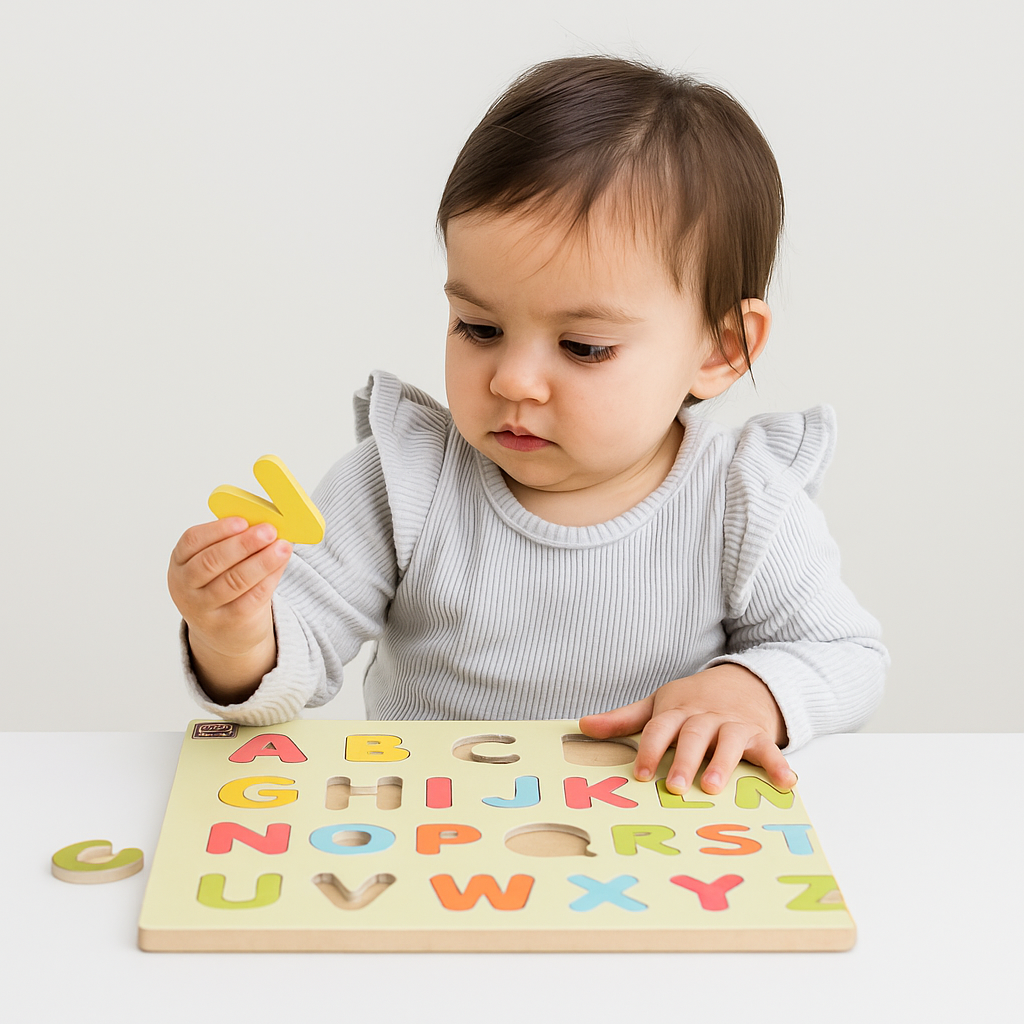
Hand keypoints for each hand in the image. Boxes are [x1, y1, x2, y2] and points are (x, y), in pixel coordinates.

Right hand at [167, 517, 291, 700]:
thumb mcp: (218, 563)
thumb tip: (265, 524)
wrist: (223, 631)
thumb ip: (235, 542)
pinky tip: (280, 566)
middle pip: (211, 562)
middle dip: (243, 544)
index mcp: (180, 562)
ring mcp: (203, 609)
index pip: (192, 541)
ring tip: (282, 547)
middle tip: (268, 531)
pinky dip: (268, 579)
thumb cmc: (221, 584)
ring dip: (261, 562)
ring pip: (234, 582)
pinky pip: (250, 599)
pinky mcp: (227, 624)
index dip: (218, 529)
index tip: (243, 521)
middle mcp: (185, 586)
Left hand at [579, 664, 795, 795]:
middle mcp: (704, 717)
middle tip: (673, 787)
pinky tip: (786, 782)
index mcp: (677, 711)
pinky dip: (778, 764)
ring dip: (721, 763)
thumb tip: (583, 725)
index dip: (649, 749)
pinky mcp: (758, 734)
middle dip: (683, 760)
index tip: (639, 773)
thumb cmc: (693, 701)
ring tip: (713, 787)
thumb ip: (624, 719)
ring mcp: (733, 725)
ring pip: (727, 741)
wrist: (742, 681)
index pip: (659, 728)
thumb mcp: (659, 704)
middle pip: (692, 736)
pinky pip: (769, 749)